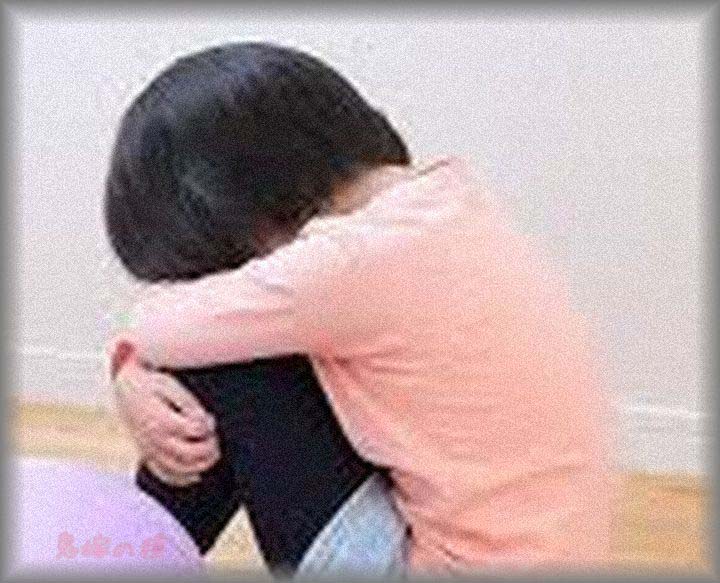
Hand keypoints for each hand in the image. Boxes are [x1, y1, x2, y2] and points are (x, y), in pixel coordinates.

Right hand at [113, 359, 220, 485]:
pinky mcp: (148, 456)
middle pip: (189, 454)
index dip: (207, 425)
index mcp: (160, 421)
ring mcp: (150, 451)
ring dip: (202, 464)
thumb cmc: (152, 385)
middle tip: (214, 437)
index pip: (193, 431)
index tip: (209, 417)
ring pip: (179, 469)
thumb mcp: (171, 385)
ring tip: (211, 452)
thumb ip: (189, 404)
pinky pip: (166, 475)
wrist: (125, 390)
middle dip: (209, 447)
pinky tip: (196, 474)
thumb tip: (204, 420)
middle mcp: (154, 440)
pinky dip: (183, 478)